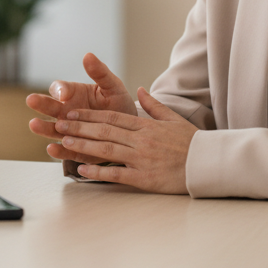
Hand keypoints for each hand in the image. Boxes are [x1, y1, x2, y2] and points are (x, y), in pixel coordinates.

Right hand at [27, 53, 136, 158]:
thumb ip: (100, 73)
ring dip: (43, 127)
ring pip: (52, 129)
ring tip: (34, 124)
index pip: (60, 89)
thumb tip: (88, 55)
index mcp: (74, 94)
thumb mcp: (113, 87)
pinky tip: (51, 148)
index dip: (60, 90)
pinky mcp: (77, 149)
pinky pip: (66, 150)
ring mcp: (70, 131)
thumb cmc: (119, 105)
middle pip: (50, 107)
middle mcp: (67, 112)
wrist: (129, 131)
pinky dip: (58, 150)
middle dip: (41, 104)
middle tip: (31, 100)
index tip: (64, 94)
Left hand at [49, 88, 197, 193]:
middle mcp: (141, 140)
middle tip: (59, 124)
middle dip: (79, 126)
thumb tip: (141, 89)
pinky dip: (98, 172)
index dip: (89, 114)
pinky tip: (82, 169)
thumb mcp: (173, 119)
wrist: (208, 165)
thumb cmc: (192, 143)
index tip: (72, 112)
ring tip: (65, 141)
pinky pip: (116, 174)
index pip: (112, 116)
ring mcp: (141, 159)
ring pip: (106, 149)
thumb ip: (154, 105)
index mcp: (146, 126)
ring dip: (84, 145)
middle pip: (104, 130)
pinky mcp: (144, 178)